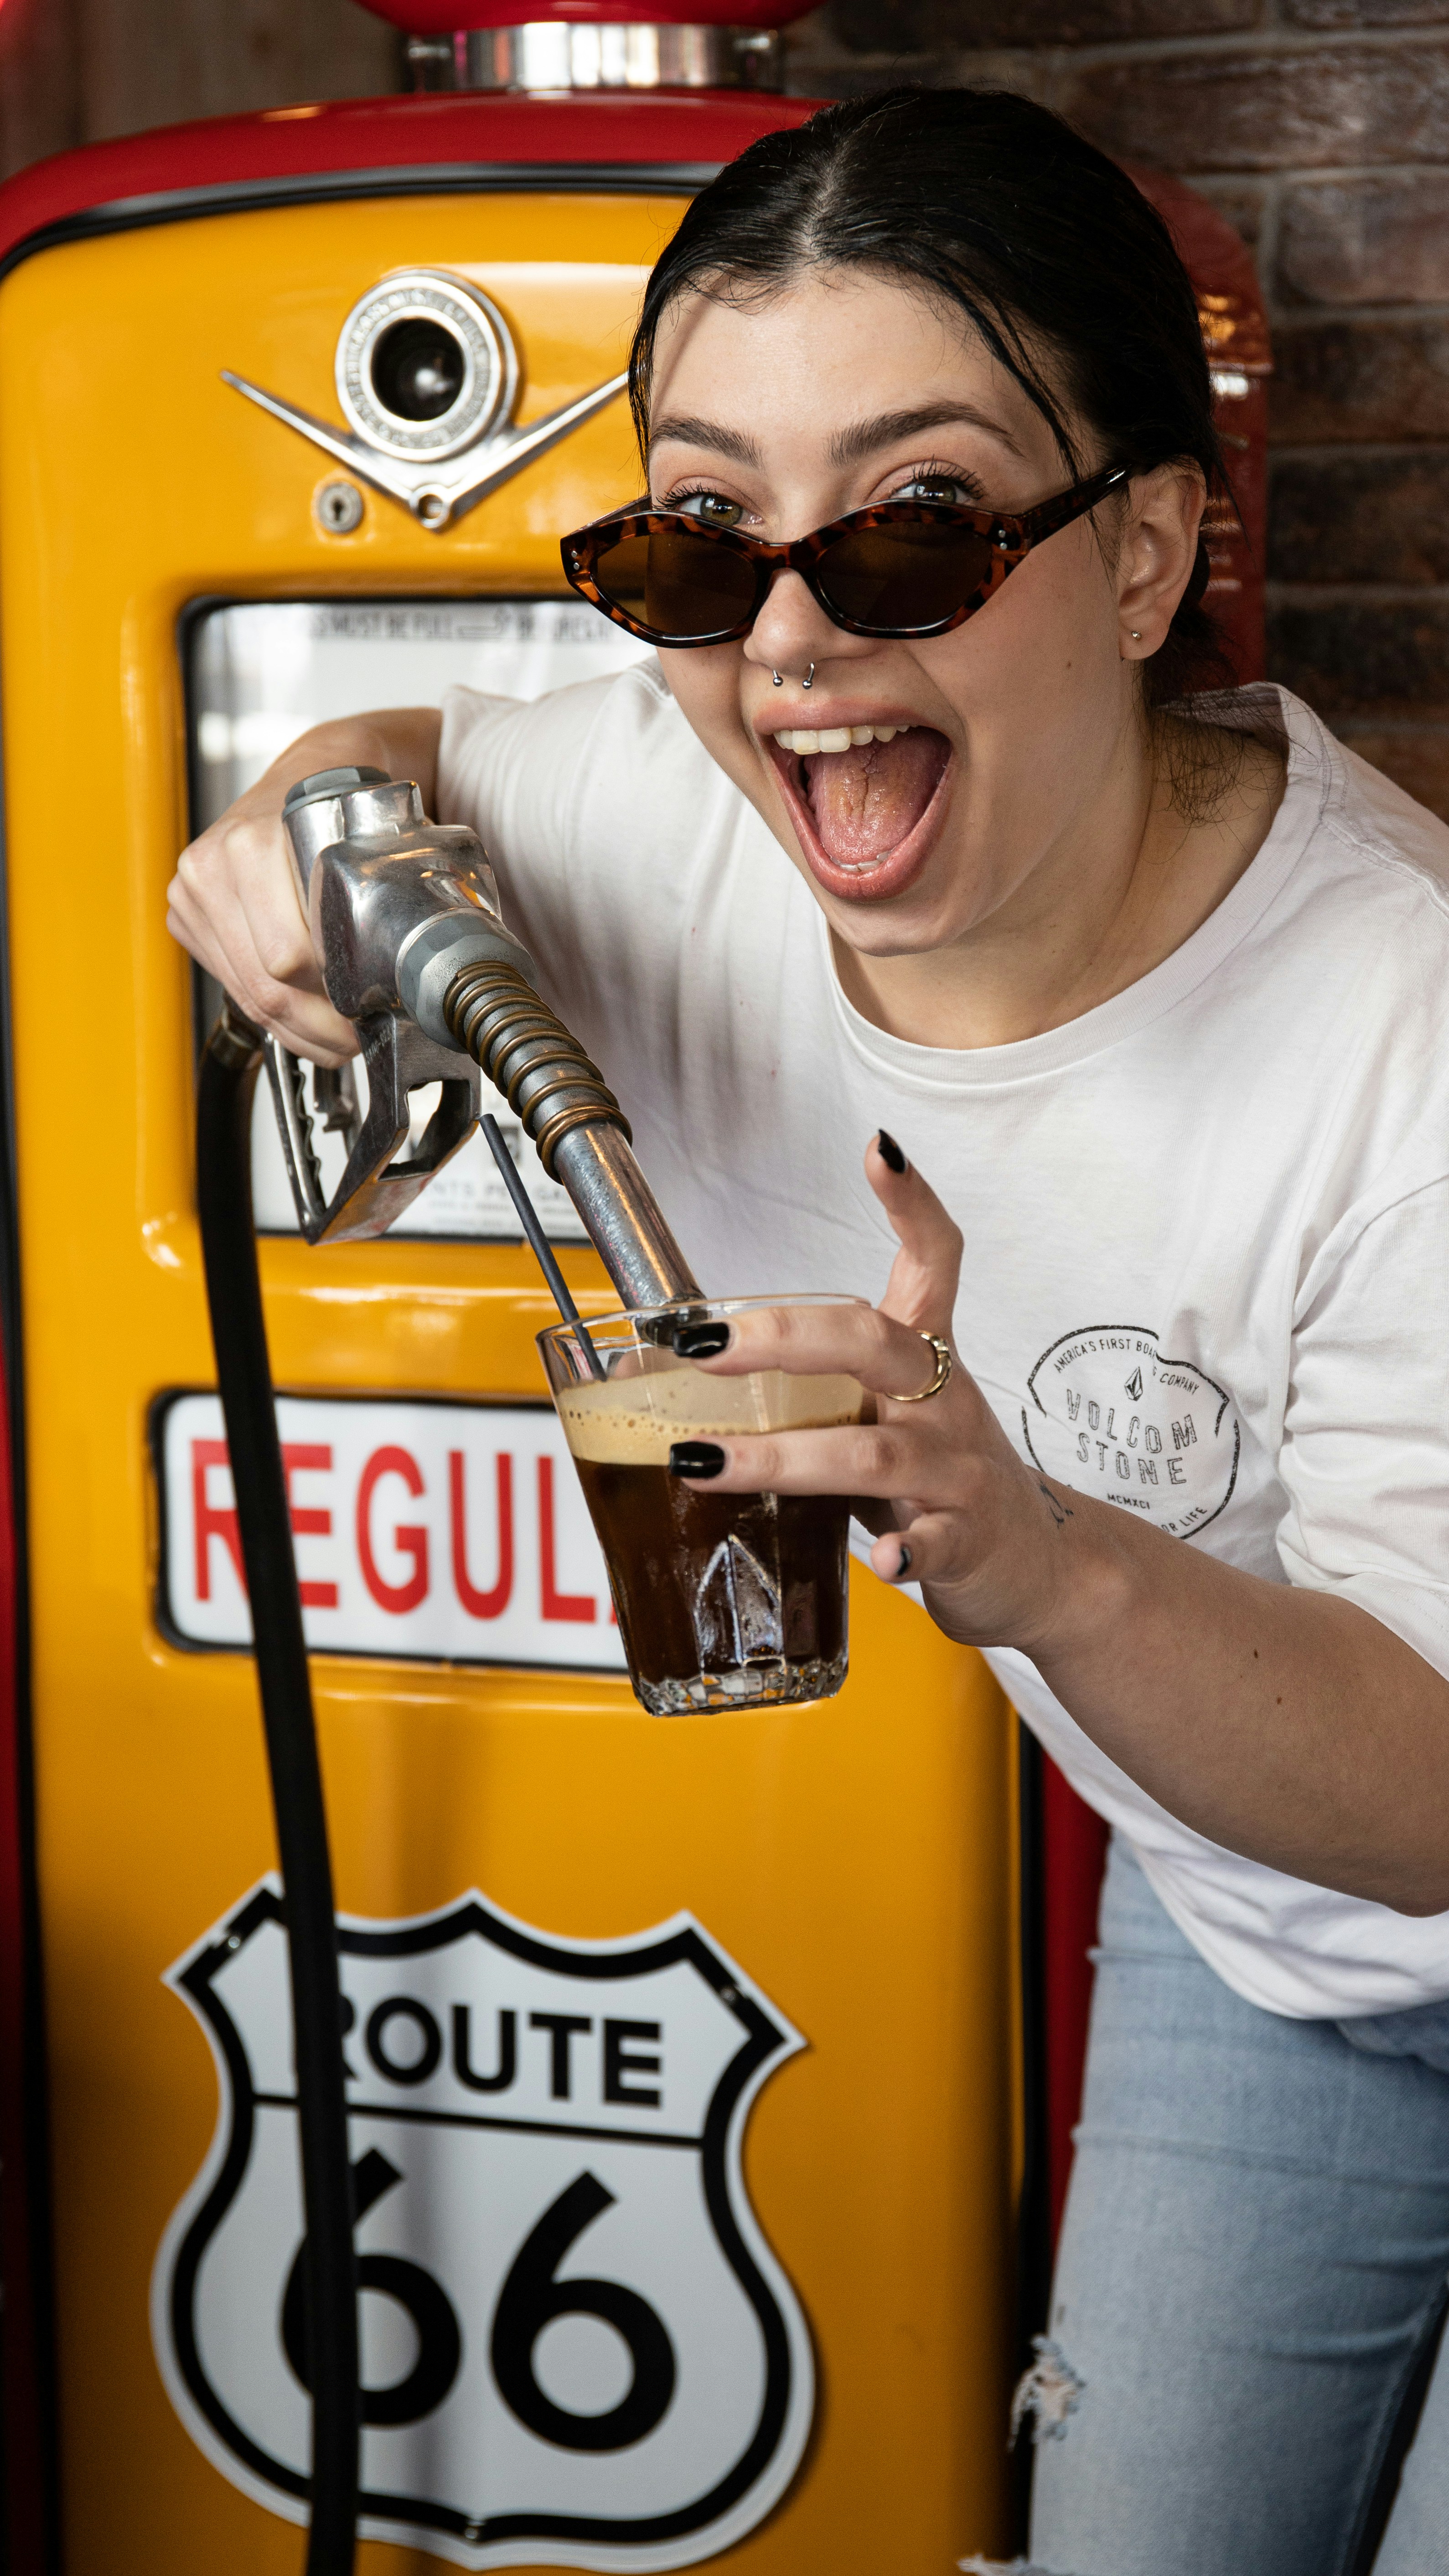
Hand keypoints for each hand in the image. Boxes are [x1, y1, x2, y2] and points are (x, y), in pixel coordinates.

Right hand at [165, 707, 441, 1064]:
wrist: (313, 773)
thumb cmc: (344, 807)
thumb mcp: (367, 847)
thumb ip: (368, 913)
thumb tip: (390, 999)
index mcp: (251, 845)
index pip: (288, 958)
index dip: (334, 1000)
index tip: (369, 1015)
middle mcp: (212, 867)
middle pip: (266, 985)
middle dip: (319, 1027)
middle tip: (357, 1039)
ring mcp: (193, 893)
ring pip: (248, 995)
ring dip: (297, 1029)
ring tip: (336, 1037)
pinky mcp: (187, 916)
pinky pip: (231, 987)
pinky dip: (270, 1013)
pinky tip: (301, 1018)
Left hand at [673, 1132, 1081, 1655]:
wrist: (1040, 1565)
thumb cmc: (938, 1478)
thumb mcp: (888, 1413)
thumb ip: (815, 1385)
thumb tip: (682, 1368)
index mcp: (926, 1358)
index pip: (933, 1261)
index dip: (912, 1203)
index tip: (880, 1149)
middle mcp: (945, 1401)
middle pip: (876, 1343)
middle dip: (784, 1340)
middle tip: (704, 1344)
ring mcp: (958, 1471)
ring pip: (876, 1450)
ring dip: (783, 1456)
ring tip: (703, 1462)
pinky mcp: (968, 1540)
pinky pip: (935, 1542)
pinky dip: (906, 1553)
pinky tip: (882, 1564)